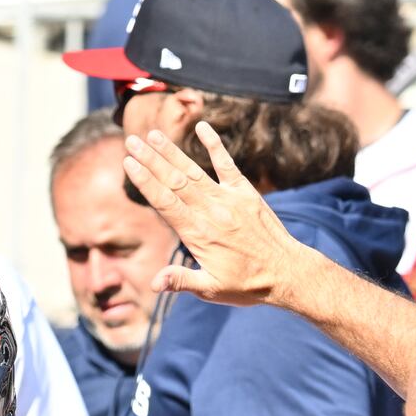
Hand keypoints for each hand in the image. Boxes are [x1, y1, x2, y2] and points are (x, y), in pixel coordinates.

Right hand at [122, 124, 306, 308]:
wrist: (287, 273)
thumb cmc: (246, 285)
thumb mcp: (211, 288)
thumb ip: (181, 280)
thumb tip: (155, 284)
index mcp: (198, 234)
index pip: (165, 202)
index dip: (145, 181)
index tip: (128, 162)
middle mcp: (212, 212)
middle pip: (175, 181)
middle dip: (151, 160)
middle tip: (131, 140)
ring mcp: (229, 199)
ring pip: (194, 171)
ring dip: (172, 151)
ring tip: (152, 134)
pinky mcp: (245, 193)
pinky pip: (227, 164)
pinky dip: (215, 145)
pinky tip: (202, 126)